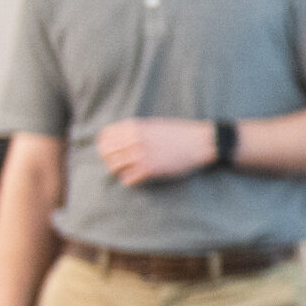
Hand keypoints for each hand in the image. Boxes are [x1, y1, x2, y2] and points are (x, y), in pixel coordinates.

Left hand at [94, 117, 215, 186]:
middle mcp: (135, 140)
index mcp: (134, 127)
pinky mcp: (150, 169)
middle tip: (119, 164)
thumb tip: (116, 141)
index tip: (111, 151)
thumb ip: (134, 131)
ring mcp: (141, 155)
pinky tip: (138, 178)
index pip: (104, 136)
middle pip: (106, 153)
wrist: (200, 142)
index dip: (105, 145)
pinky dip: (130, 180)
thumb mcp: (153, 125)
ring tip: (129, 171)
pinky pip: (128, 179)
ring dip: (119, 171)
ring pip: (114, 167)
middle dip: (109, 159)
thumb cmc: (179, 134)